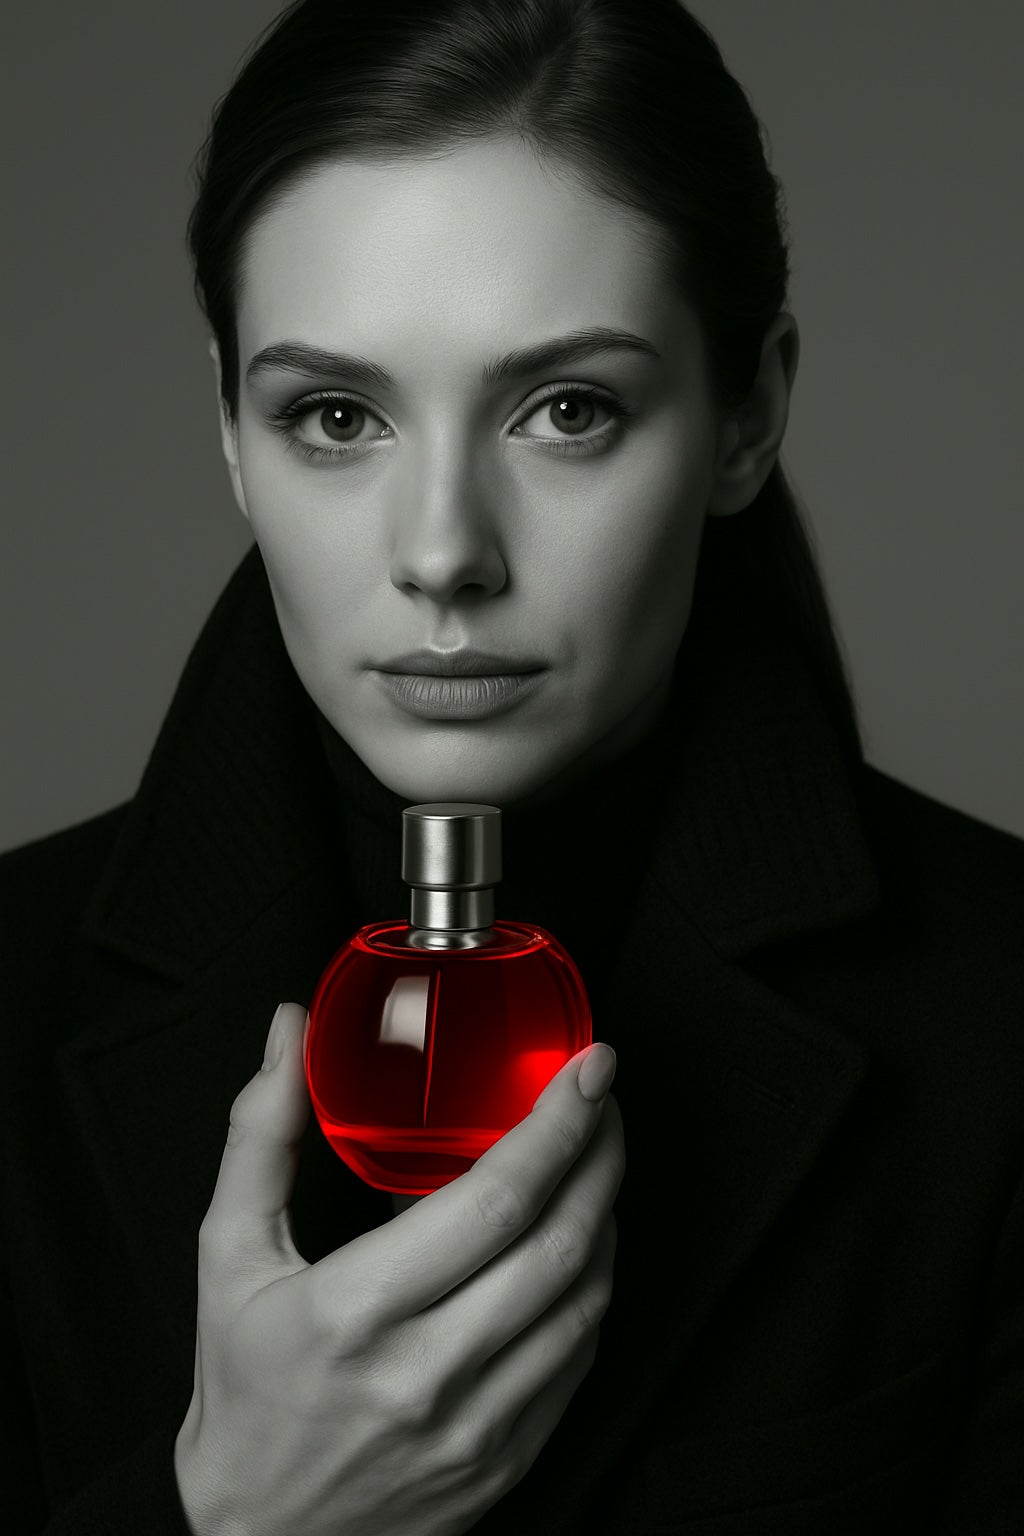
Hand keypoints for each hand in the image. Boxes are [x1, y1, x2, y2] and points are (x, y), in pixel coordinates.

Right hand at [174, 1002, 623, 1535]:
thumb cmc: (245, 1392)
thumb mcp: (229, 1254)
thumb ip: (263, 1132)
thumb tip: (290, 1032)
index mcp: (357, 1311)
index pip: (494, 1202)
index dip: (556, 1124)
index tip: (587, 1069)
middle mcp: (428, 1372)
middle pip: (559, 1243)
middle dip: (599, 1153)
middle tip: (601, 1099)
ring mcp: (478, 1424)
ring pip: (585, 1299)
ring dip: (607, 1215)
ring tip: (595, 1159)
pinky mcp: (508, 1458)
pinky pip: (581, 1358)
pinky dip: (594, 1287)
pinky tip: (580, 1244)